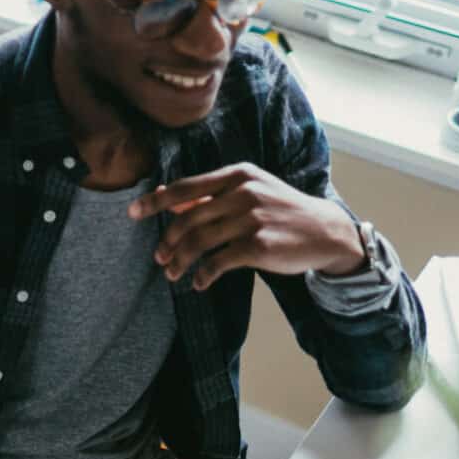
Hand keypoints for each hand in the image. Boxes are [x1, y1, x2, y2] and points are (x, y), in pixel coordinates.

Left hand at [129, 163, 363, 288]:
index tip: (133, 212)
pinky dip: (202, 275)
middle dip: (167, 241)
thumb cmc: (281, 210)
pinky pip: (217, 263)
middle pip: (187, 219)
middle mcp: (242, 193)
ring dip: (180, 262)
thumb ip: (213, 194)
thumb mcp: (251, 190)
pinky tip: (199, 283)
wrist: (325, 230)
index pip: (185, 187)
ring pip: (198, 242)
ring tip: (173, 274)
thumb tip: (170, 198)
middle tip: (160, 258)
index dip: (156, 201)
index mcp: (237, 175)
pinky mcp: (258, 245)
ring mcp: (250, 219)